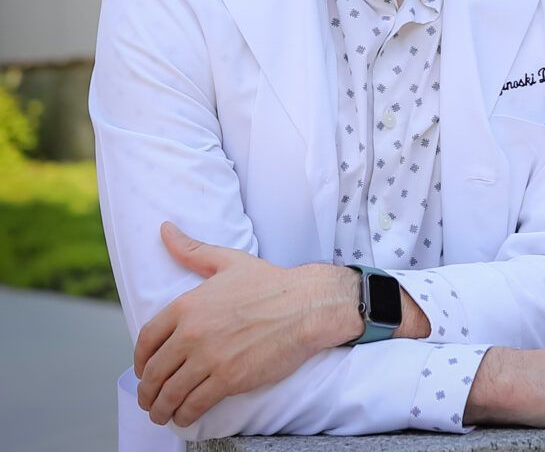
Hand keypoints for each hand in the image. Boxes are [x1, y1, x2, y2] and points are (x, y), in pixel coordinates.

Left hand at [134, 222, 360, 426]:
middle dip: (147, 390)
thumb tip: (165, 229)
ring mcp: (209, 358)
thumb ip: (191, 250)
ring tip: (161, 413)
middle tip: (150, 398)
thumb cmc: (268, 283)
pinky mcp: (228, 380)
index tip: (142, 370)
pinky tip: (184, 417)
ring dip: (160, 407)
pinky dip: (183, 416)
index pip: (147, 339)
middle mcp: (192, 333)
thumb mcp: (227, 261)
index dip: (140, 360)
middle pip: (155, 371)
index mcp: (187, 305)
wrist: (304, 306)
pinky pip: (194, 405)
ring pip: (170, 393)